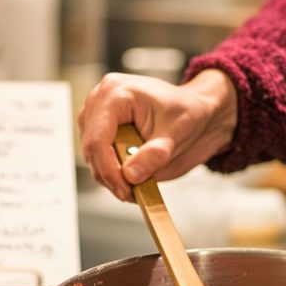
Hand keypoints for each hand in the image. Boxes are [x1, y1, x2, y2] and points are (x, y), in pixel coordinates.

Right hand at [77, 69, 237, 200]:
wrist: (195, 113)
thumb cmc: (187, 114)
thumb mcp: (176, 134)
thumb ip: (154, 156)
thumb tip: (131, 176)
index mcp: (115, 93)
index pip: (97, 139)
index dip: (108, 170)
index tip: (124, 191)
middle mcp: (99, 102)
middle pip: (91, 150)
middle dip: (110, 176)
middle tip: (134, 193)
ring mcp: (96, 116)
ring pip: (92, 158)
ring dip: (111, 176)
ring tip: (137, 185)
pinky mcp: (100, 131)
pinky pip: (98, 159)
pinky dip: (113, 173)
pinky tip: (133, 176)